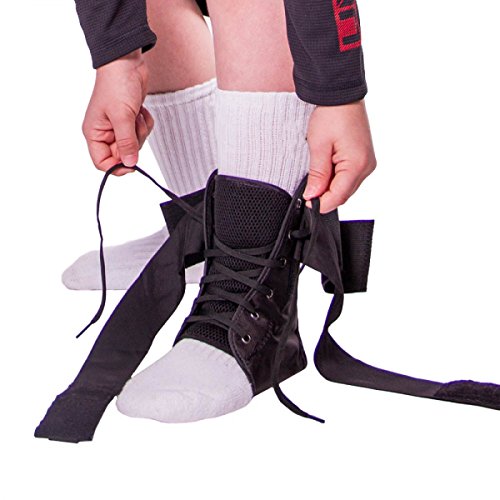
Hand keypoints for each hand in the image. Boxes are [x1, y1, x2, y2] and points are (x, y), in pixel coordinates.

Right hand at [81, 49, 153, 175]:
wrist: (127, 62)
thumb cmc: (117, 84)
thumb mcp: (122, 117)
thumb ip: (126, 143)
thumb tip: (129, 164)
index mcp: (94, 133)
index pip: (102, 162)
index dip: (117, 167)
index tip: (132, 164)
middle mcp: (105, 132)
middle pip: (123, 155)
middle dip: (134, 143)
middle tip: (134, 126)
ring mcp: (118, 127)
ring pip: (135, 145)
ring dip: (141, 131)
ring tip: (136, 114)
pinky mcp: (131, 121)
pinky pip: (143, 133)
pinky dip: (146, 124)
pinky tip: (141, 111)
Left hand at [303, 100, 375, 212]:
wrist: (342, 95)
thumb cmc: (331, 114)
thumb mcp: (318, 146)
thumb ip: (317, 175)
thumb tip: (313, 195)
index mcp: (357, 165)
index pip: (338, 196)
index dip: (321, 203)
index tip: (307, 202)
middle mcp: (366, 167)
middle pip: (343, 195)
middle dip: (325, 196)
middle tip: (308, 190)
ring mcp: (367, 164)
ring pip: (346, 188)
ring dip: (330, 188)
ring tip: (316, 175)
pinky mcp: (364, 160)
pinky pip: (349, 178)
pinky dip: (337, 179)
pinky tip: (326, 170)